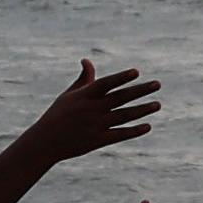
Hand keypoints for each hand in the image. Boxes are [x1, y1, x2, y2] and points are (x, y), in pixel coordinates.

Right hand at [20, 56, 161, 166]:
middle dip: (140, 91)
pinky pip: (119, 135)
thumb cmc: (57, 115)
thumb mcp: (69, 95)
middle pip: (120, 98)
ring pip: (124, 116)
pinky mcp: (97, 141)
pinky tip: (148, 126)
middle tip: (157, 84)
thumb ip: (83, 79)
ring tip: (158, 104)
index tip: (137, 72)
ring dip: (142, 110)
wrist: (45, 142)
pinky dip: (134, 131)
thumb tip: (87, 60)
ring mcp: (95, 125)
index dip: (121, 78)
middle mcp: (91, 109)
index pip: (106, 84)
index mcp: (84, 96)